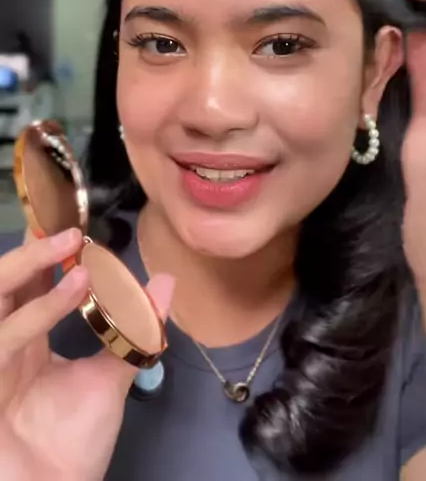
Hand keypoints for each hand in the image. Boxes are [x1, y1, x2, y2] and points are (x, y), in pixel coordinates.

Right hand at [0, 229, 173, 480]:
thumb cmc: (72, 445)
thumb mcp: (110, 377)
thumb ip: (133, 328)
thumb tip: (166, 282)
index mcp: (22, 342)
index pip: (25, 286)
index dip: (41, 254)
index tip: (72, 224)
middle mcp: (1, 346)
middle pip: (3, 285)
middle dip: (32, 252)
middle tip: (71, 229)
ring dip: (32, 267)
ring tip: (73, 245)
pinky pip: (3, 340)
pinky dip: (38, 310)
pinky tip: (73, 288)